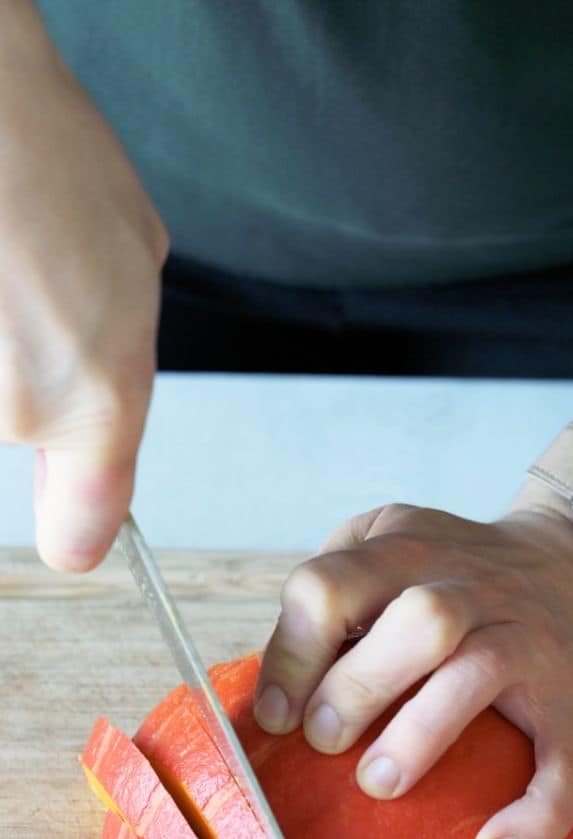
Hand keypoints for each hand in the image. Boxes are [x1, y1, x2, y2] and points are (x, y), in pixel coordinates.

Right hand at [0, 13, 167, 570]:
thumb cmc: (42, 149)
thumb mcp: (134, 254)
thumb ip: (122, 353)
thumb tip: (104, 406)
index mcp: (97, 397)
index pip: (84, 529)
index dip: (78, 524)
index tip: (76, 530)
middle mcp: (17, 413)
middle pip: (18, 432)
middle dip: (26, 375)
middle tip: (27, 293)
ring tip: (1, 268)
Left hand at [253, 498, 572, 838]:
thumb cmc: (462, 582)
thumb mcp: (396, 550)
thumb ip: (337, 594)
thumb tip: (272, 693)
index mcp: (410, 549)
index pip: (334, 585)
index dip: (293, 652)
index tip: (278, 714)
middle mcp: (474, 587)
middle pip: (418, 618)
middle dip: (356, 684)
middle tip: (323, 740)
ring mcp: (531, 642)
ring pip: (481, 672)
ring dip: (421, 732)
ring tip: (378, 783)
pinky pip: (565, 764)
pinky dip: (533, 812)